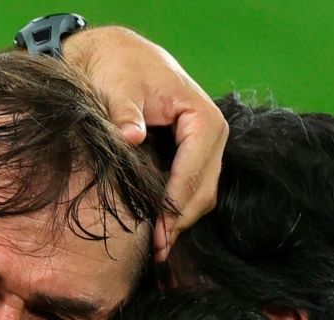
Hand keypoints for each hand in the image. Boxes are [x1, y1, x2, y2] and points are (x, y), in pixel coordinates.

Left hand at [67, 25, 226, 260]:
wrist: (119, 54)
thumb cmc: (120, 67)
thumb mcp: (119, 84)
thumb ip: (124, 111)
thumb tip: (131, 137)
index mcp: (204, 117)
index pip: (194, 170)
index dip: (175, 203)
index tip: (157, 230)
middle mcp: (213, 134)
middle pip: (204, 189)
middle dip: (181, 220)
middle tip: (156, 250)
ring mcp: (206, 147)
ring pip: (202, 194)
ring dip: (181, 221)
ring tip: (157, 248)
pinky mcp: (194, 155)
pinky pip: (192, 188)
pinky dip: (178, 209)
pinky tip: (159, 229)